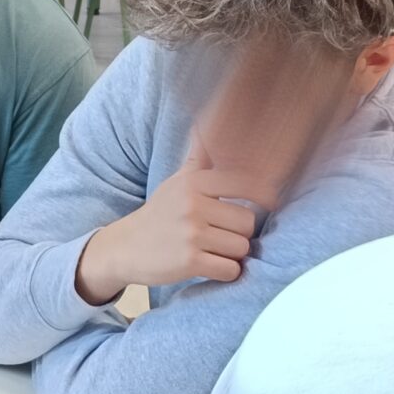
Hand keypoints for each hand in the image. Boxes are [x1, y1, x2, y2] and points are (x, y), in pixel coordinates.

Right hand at [74, 149, 265, 302]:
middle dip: (241, 233)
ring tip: (214, 250)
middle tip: (223, 235)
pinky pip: (230, 269)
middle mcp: (193, 204)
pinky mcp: (189, 261)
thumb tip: (204, 121)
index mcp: (194, 183)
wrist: (124, 248)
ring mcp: (191, 234)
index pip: (246, 184)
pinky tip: (211, 266)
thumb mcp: (177, 182)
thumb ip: (198, 157)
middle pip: (248, 222)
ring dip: (233, 254)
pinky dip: (225, 272)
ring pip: (241, 247)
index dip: (265, 196)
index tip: (269, 203)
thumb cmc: (160, 214)